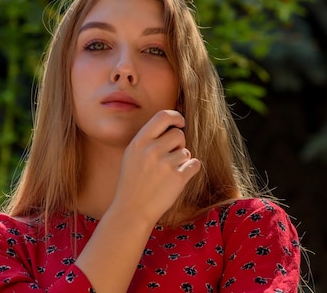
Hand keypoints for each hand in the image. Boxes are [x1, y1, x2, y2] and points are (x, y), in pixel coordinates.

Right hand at [108, 110, 201, 224]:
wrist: (132, 209)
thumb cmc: (132, 182)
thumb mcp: (131, 155)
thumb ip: (147, 139)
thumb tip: (169, 125)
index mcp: (139, 142)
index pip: (163, 116)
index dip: (176, 117)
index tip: (180, 123)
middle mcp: (152, 150)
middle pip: (178, 134)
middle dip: (178, 144)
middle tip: (170, 157)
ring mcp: (166, 164)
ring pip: (186, 151)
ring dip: (182, 161)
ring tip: (167, 173)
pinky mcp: (178, 178)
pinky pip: (195, 164)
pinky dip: (190, 170)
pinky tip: (178, 178)